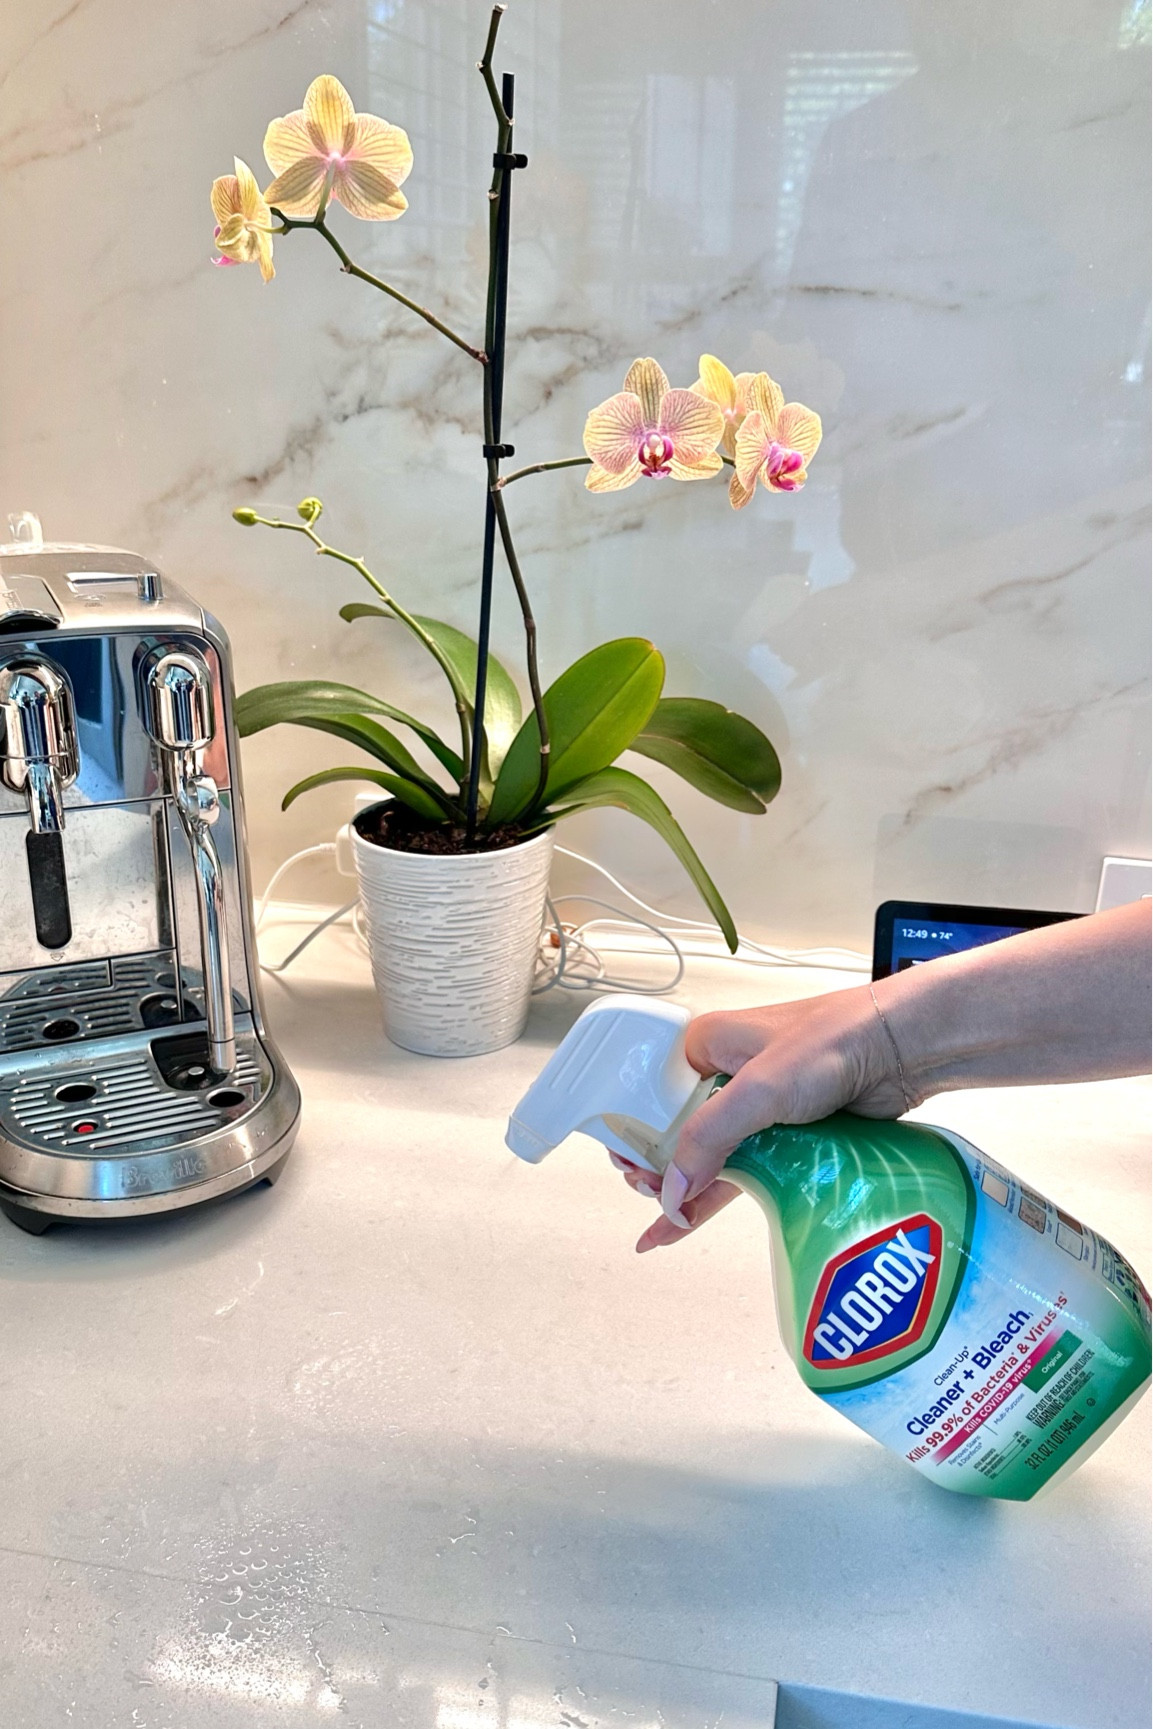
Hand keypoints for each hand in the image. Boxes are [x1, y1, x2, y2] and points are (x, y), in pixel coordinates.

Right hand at [616, 984, 905, 1251]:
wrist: (900, 1047)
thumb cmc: (834, 1040)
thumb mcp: (758, 1089)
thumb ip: (709, 1138)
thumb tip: (671, 1189)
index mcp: (704, 1046)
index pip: (651, 1100)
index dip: (638, 1140)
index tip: (634, 1173)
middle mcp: (725, 1071)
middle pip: (676, 1131)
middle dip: (659, 1168)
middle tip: (653, 1199)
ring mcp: (756, 1103)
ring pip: (709, 1154)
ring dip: (687, 1187)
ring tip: (666, 1224)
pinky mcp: (784, 1130)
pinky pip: (740, 1168)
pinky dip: (716, 1194)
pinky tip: (692, 1221)